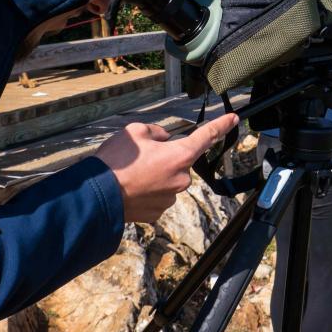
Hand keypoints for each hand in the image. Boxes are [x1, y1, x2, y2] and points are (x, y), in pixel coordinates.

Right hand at [94, 113, 239, 221]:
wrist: (98, 197)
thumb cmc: (117, 162)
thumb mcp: (135, 132)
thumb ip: (156, 133)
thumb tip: (164, 140)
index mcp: (180, 155)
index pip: (207, 136)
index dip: (221, 125)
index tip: (233, 119)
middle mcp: (181, 179)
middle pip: (180, 162)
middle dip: (166, 158)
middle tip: (141, 158)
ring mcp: (171, 198)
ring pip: (168, 180)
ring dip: (156, 176)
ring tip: (132, 175)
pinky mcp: (158, 213)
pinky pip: (158, 196)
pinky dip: (148, 191)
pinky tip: (132, 188)